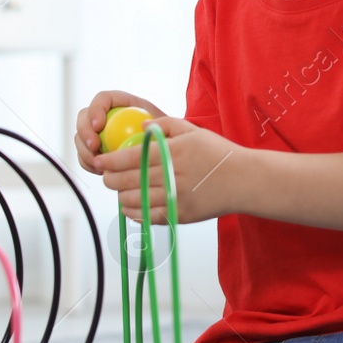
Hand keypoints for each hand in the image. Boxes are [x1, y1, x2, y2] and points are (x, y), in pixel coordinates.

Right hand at [73, 91, 166, 174]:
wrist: (162, 149)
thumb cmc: (166, 135)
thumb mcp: (166, 124)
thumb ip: (157, 122)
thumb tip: (145, 126)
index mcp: (121, 102)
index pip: (102, 99)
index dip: (95, 110)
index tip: (99, 126)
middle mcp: (106, 115)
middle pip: (83, 117)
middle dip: (85, 132)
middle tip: (95, 147)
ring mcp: (98, 133)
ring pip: (80, 138)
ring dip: (85, 151)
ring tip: (99, 164)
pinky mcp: (95, 150)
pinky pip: (83, 155)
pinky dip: (88, 163)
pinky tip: (101, 171)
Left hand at [94, 116, 239, 225]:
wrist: (243, 180)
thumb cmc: (217, 153)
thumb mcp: (193, 131)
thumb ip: (165, 125)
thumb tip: (141, 127)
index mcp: (173, 153)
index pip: (131, 157)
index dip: (110, 161)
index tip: (99, 161)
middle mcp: (172, 176)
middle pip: (127, 181)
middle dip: (110, 179)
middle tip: (106, 176)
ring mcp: (175, 198)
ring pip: (134, 201)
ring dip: (121, 196)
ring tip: (119, 190)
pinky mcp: (180, 215)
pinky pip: (148, 217)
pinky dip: (134, 212)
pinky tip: (131, 206)